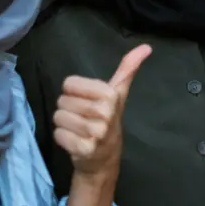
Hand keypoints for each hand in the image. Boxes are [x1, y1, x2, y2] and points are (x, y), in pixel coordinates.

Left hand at [53, 44, 150, 177]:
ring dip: (65, 124)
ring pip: (58, 117)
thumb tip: (146, 47)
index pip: (69, 83)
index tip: (87, 101)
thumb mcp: (118, 93)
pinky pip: (58, 134)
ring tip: (78, 129)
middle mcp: (104, 112)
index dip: (74, 93)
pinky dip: (62, 138)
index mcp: (110, 95)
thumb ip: (127, 69)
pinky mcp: (84, 148)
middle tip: (82, 118)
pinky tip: (75, 141)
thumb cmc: (108, 120)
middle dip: (68, 109)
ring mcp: (95, 132)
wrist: (105, 158)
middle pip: (62, 101)